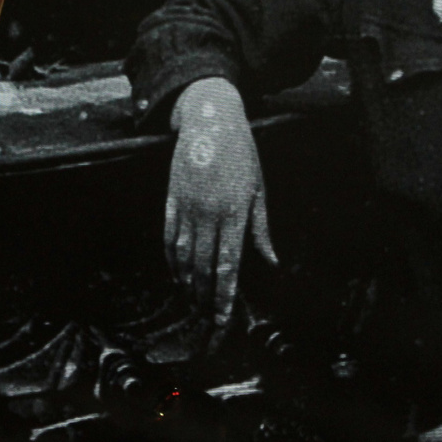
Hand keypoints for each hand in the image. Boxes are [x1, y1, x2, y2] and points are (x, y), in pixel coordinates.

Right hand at [164, 78, 276, 342]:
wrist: (209, 119)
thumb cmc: (240, 153)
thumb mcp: (258, 189)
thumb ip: (261, 229)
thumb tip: (271, 262)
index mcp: (235, 213)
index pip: (229, 266)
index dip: (225, 297)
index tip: (224, 321)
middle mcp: (209, 214)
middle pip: (204, 268)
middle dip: (206, 300)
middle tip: (207, 323)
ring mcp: (187, 207)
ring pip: (185, 257)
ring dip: (188, 285)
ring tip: (193, 305)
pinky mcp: (172, 199)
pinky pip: (169, 238)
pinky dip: (172, 261)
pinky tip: (177, 276)